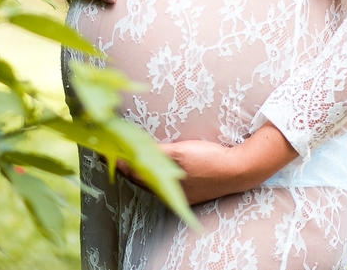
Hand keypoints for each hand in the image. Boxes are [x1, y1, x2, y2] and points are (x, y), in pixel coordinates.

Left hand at [117, 123, 298, 205]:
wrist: (238, 170)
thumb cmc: (208, 160)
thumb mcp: (178, 152)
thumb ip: (155, 155)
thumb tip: (133, 153)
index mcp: (164, 185)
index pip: (133, 174)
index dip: (119, 163)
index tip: (108, 152)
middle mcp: (170, 193)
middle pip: (142, 180)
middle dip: (128, 168)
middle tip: (116, 154)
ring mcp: (182, 193)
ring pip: (155, 183)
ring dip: (143, 172)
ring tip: (132, 160)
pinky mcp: (192, 191)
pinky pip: (168, 183)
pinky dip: (158, 175)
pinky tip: (160, 168)